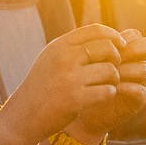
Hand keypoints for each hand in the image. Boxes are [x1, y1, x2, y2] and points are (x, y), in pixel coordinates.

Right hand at [0, 24, 136, 144]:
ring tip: (108, 84)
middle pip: (107, 48)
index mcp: (60, 46)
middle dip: (116, 58)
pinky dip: (110, 93)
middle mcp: (65, 58)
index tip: (121, 45)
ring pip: (110, 70)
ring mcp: (70, 78)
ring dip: (114, 78)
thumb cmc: (43, 85)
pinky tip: (104, 95)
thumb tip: (105, 35)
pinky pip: (107, 91)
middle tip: (112, 69)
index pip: (95, 30)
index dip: (113, 36)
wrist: (24, 114)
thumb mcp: (52, 58)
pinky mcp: (75, 99)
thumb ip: (74, 45)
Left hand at [73, 29, 145, 135]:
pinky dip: (129, 88)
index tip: (113, 43)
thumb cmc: (78, 81)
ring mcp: (138, 81)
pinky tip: (115, 88)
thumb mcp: (84, 61)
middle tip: (120, 55)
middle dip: (135, 50)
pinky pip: (141, 90)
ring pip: (144, 70)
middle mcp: (134, 63)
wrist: (76, 110)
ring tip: (113, 74)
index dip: (127, 37)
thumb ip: (92, 46)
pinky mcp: (136, 100)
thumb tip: (95, 32)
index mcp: (124, 50)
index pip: (135, 36)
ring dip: (128, 70)